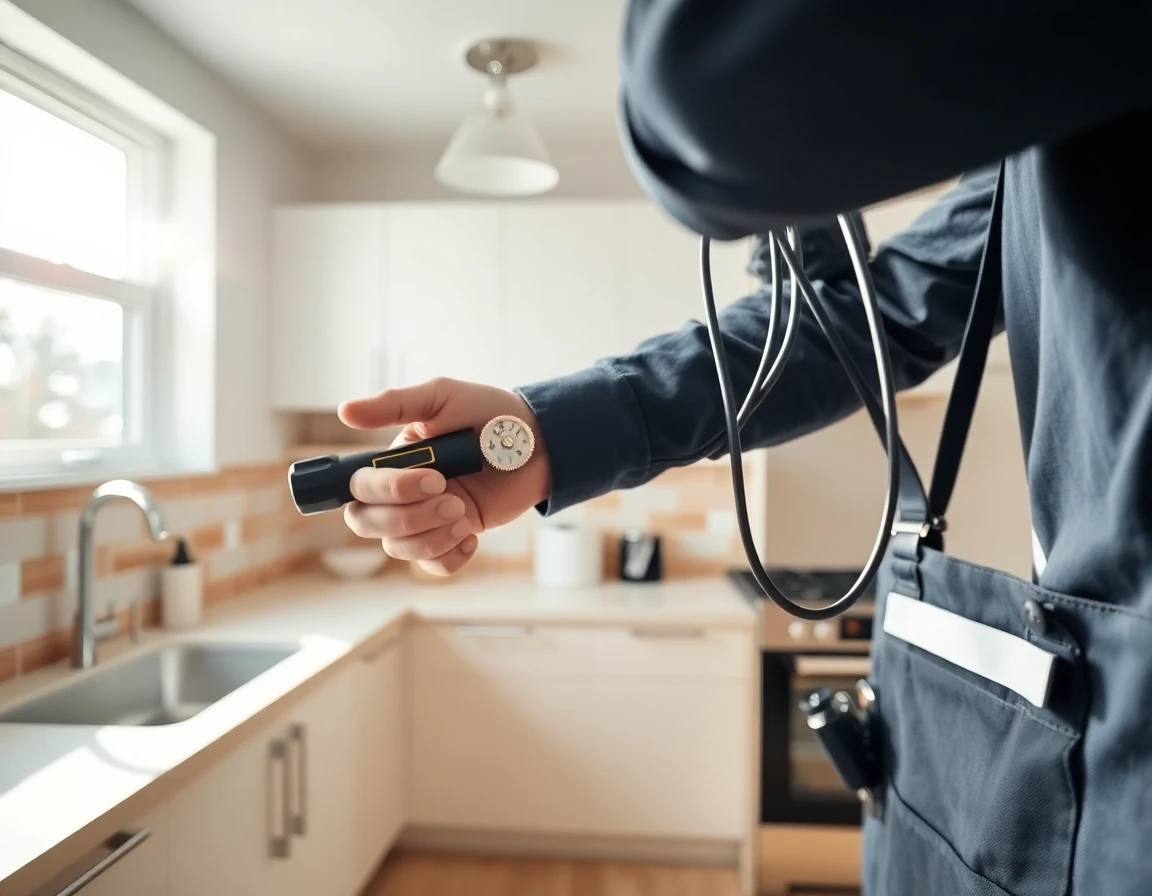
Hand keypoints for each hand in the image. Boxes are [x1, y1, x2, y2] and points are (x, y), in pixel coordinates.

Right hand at [338, 378, 550, 575]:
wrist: (538, 442)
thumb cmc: (488, 413)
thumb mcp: (441, 397)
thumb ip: (394, 404)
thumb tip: (344, 411)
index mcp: (392, 460)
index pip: (357, 487)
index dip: (381, 491)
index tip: (428, 477)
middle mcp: (400, 493)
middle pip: (367, 523)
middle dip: (408, 516)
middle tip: (451, 494)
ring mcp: (426, 517)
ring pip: (398, 548)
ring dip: (430, 535)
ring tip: (464, 511)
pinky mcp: (453, 535)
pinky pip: (433, 566)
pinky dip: (449, 556)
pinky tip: (471, 532)